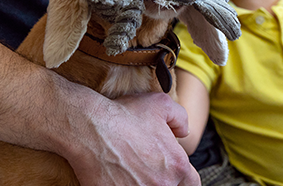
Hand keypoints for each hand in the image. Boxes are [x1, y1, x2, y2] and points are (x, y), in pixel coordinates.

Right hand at [65, 92, 200, 185]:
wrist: (90, 128)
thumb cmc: (124, 116)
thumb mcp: (162, 104)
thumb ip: (181, 118)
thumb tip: (183, 132)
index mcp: (177, 165)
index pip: (192, 183)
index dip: (183, 176)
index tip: (173, 171)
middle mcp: (162, 185)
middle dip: (162, 180)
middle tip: (148, 170)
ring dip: (144, 184)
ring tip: (132, 173)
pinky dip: (125, 185)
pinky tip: (119, 178)